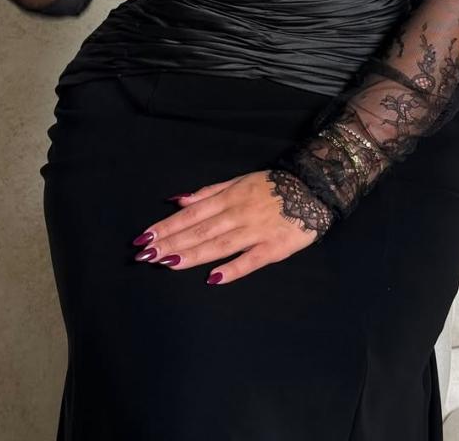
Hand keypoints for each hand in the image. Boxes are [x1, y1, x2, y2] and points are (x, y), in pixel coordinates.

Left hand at [130, 170, 333, 285]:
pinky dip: (233, 269)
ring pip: (219, 245)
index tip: (145, 237)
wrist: (312, 188)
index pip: (191, 214)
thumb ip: (209, 193)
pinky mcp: (274, 248)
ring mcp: (256, 231)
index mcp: (228, 197)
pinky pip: (251, 260)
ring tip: (167, 263)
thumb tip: (178, 200)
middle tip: (145, 254)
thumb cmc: (271, 185)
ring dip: (192, 254)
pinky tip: (213, 278)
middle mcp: (238, 214)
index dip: (168, 226)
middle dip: (171, 242)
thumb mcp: (238, 181)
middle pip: (200, 230)